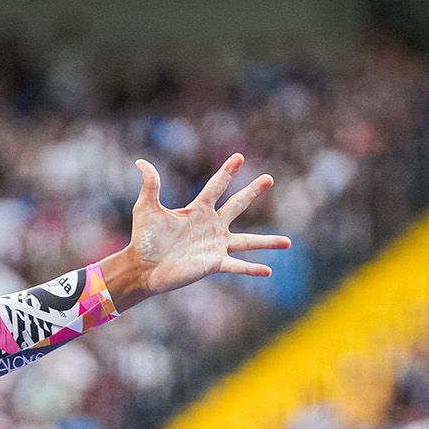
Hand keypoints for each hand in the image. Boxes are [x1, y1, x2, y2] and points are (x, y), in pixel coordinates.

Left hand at [101, 155, 288, 307]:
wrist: (143, 267)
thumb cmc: (144, 239)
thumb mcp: (147, 208)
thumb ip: (150, 185)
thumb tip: (140, 162)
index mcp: (197, 210)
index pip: (216, 186)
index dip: (227, 171)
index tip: (239, 157)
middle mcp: (211, 226)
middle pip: (237, 205)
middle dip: (252, 192)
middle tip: (268, 178)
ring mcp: (215, 245)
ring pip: (247, 241)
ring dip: (267, 241)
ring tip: (288, 242)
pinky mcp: (214, 263)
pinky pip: (238, 265)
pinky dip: (252, 269)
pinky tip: (269, 271)